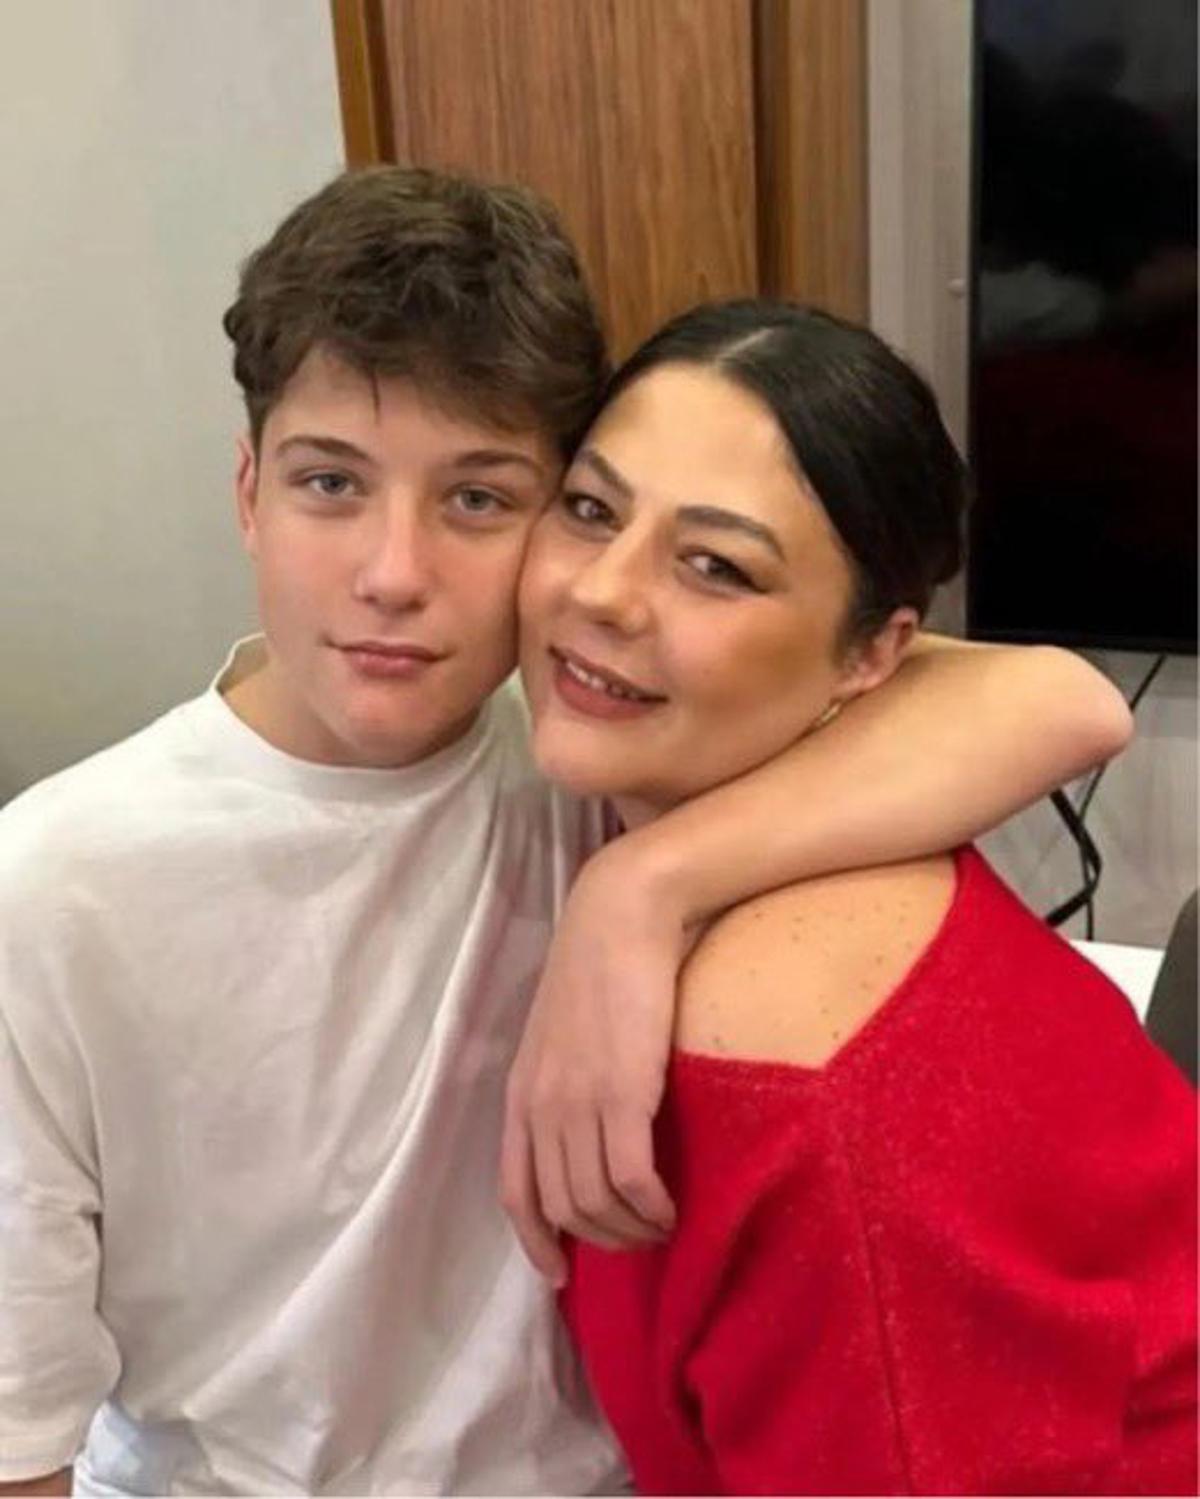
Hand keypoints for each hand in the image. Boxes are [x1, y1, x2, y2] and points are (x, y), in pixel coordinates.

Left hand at [500, 848, 680, 1283]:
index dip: (536, 1241)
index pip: (515, 1190)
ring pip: (596, 1201)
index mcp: (522, 1092)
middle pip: (562, 1206)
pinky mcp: (623, 1092)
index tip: (560, 1276)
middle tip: (639, 1241)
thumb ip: (563, 1079)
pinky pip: (631, 1178)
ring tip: (663, 1226)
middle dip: (601, 1240)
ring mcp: (579, 1101)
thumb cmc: (600, 965)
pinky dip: (651, 1206)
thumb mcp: (561, 1031)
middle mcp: (542, 1105)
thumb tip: (587, 1126)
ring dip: (632, 1228)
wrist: (622, 916)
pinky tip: (672, 1208)